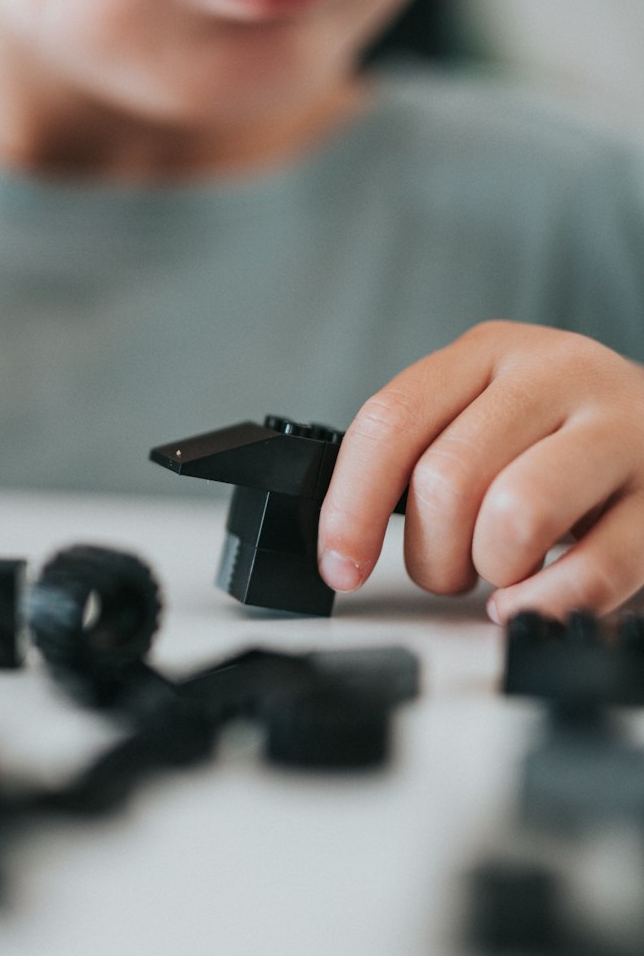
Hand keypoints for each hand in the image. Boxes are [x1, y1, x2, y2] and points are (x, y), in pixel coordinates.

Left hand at [317, 321, 643, 621]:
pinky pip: (591, 570)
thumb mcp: (486, 422)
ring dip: (493, 570)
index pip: (391, 421)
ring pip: (515, 514)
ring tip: (506, 572)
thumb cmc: (562, 444)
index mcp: (491, 352)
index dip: (349, 508)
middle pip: (447, 478)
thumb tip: (342, 541)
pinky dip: (546, 603)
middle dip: (433, 554)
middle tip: (452, 570)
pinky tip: (538, 600)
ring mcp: (620, 430)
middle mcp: (557, 374)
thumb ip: (418, 459)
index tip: (340, 566)